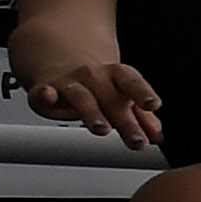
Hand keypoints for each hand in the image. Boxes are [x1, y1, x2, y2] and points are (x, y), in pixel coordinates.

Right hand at [9, 50, 161, 146]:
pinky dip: (45, 95)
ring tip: (102, 129)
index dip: (143, 93)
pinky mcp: (45, 91)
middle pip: (110, 97)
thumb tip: (157, 135)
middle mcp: (94, 77)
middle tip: (137, 140)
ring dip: (92, 112)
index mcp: (117, 77)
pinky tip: (47, 96)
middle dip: (125, 120)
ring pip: (81, 97)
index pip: (132, 83)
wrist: (61, 61)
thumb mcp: (122, 96)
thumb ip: (141, 116)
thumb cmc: (99, 85)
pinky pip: (43, 93)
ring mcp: (69, 83)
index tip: (153, 104)